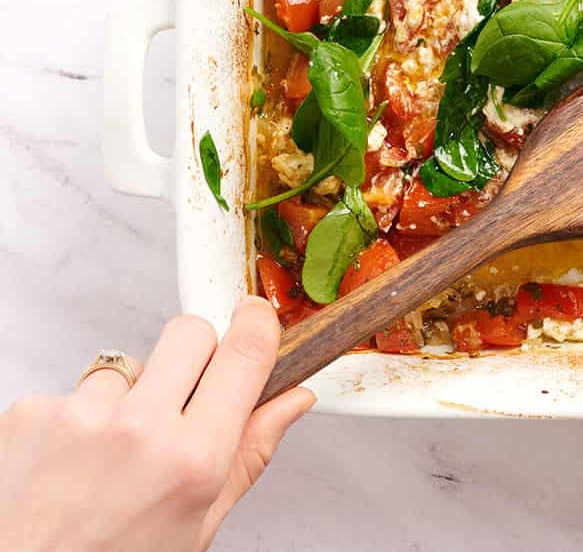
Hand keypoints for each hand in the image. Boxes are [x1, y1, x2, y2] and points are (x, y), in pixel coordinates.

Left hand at [0, 297, 313, 551]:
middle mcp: (139, 429)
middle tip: (182, 398)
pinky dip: (78, 419)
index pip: (244, 354)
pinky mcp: (30, 411)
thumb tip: (293, 401)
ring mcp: (80, 415)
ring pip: (130, 364)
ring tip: (110, 456)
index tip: (257, 314)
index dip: (258, 323)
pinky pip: (76, 389)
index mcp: (193, 460)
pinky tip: (70, 462)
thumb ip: (250, 454)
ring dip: (129, 396)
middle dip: (196, 354)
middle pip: (190, 333)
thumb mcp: (197, 526)